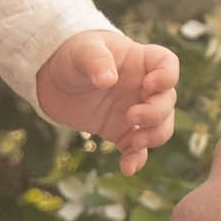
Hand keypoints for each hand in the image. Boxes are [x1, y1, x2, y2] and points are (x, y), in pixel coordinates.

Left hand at [36, 29, 178, 174]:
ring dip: (153, 138)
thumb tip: (108, 80)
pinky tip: (127, 169)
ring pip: (160, 127)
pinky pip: (137, 149)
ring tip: (133, 143)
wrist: (53, 79)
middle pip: (168, 101)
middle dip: (156, 113)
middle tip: (131, 117)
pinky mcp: (121, 131)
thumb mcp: (82, 51)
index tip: (149, 86)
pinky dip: (136, 160)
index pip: (168, 65)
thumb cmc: (73, 54)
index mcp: (140, 61)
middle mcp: (144, 87)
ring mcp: (135, 110)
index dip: (167, 77)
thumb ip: (96, 61)